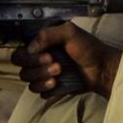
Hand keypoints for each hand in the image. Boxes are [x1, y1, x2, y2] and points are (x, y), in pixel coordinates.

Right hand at [7, 23, 121, 98]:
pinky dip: (45, 88)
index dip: (29, 55)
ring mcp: (44, 73)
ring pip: (27, 79)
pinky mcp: (49, 87)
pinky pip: (37, 91)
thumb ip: (47, 34)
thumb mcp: (70, 32)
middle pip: (21, 66)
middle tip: (55, 64)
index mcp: (42, 43)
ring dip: (41, 76)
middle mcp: (39, 58)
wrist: (102, 69)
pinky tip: (56, 84)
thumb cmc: (88, 48)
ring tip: (59, 73)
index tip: (47, 54)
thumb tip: (30, 48)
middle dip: (36, 66)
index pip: (21, 50)